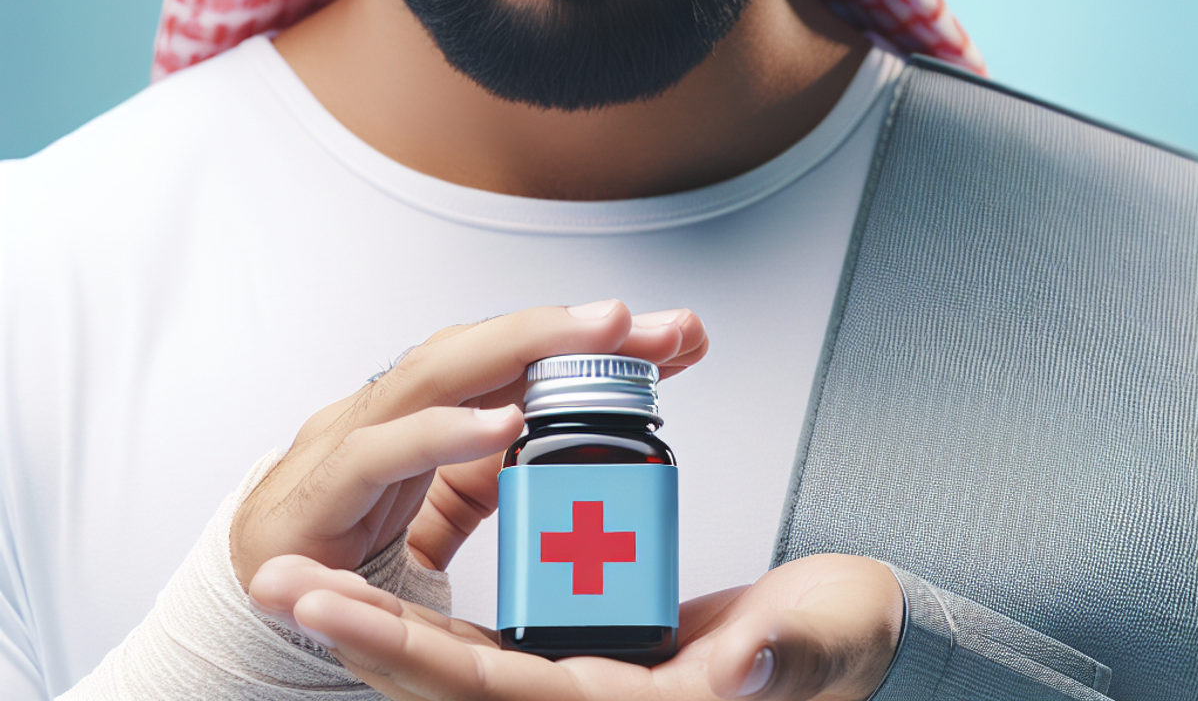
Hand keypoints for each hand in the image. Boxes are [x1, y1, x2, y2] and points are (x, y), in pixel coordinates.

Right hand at [230, 300, 706, 588]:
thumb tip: (600, 439)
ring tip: (595, 335)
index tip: (676, 334)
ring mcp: (354, 437)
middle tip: (641, 318)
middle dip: (564, 324)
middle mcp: (395, 402)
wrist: (261, 590)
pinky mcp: (320, 494)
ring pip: (435, 372)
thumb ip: (521, 462)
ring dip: (520, 346)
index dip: (591, 340)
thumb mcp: (457, 490)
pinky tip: (504, 422)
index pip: (517, 351)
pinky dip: (443, 433)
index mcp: (430, 400)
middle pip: (482, 345)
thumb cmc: (359, 522)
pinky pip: (382, 453)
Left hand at [251, 552, 903, 700]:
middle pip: (444, 672)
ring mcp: (583, 672)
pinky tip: (414, 572)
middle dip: (355, 627)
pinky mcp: (595, 641)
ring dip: (386, 614)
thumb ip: (774, 666)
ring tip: (316, 571)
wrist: (856, 641)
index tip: (319, 600)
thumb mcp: (812, 648)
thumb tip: (737, 669)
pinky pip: (505, 625)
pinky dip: (448, 603)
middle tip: (279, 578)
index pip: (480, 684)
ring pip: (461, 649)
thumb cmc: (835, 650)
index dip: (394, 644)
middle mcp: (582, 696)